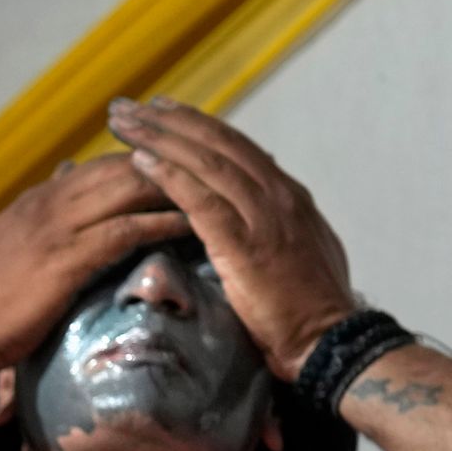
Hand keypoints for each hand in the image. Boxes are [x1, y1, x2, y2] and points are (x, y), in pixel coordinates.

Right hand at [0, 152, 201, 378]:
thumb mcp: (5, 247)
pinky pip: (125, 229)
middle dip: (167, 163)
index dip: (140, 162)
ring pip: (127, 188)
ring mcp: (58, 227)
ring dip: (172, 185)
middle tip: (209, 170)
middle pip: (120, 166)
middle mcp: (49, 203)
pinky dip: (161, 222)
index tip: (176, 166)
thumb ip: (35, 222)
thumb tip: (58, 193)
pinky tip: (191, 223)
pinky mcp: (66, 257)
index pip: (99, 167)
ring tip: (212, 188)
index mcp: (36, 200)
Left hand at [103, 100, 360, 378]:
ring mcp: (265, 217)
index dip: (198, 127)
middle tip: (128, 107)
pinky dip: (170, 177)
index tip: (164, 110)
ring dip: (160, 139)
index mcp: (290, 197)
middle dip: (169, 121)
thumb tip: (262, 220)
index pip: (237, 148)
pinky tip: (140, 161)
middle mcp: (278, 196)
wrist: (330, 343)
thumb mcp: (298, 255)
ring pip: (206, 163)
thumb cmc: (310, 312)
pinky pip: (202, 200)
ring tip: (121, 124)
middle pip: (217, 144)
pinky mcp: (247, 244)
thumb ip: (278, 229)